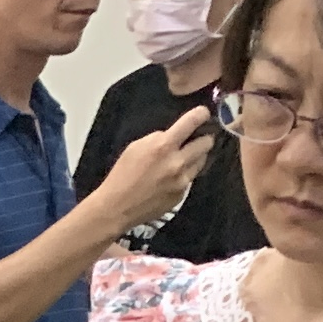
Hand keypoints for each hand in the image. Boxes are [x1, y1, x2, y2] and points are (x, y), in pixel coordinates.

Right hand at [97, 107, 214, 231]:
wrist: (116, 207)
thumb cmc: (121, 175)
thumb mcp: (135, 147)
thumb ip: (157, 138)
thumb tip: (173, 136)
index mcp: (163, 146)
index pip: (192, 122)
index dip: (201, 114)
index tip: (203, 114)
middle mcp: (177, 162)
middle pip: (206, 142)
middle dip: (204, 138)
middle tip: (198, 139)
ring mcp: (181, 180)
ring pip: (202, 161)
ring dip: (196, 157)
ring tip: (185, 159)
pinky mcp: (181, 195)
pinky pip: (190, 179)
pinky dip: (184, 176)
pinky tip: (171, 179)